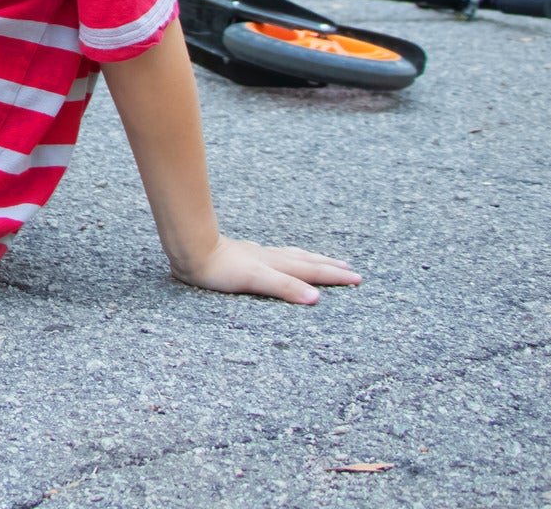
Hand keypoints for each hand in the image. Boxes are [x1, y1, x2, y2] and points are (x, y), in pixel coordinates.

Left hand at [171, 236, 361, 304]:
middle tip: (350, 269)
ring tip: (325, 261)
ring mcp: (259, 255)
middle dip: (330, 267)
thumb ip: (285, 287)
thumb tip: (316, 298)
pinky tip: (282, 258)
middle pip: (307, 261)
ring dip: (312, 260)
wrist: (192, 251)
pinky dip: (290, 258)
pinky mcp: (245, 256)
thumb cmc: (221, 269)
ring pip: (293, 256)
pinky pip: (277, 256)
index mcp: (277, 265)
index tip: (358, 279)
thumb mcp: (256, 280)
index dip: (335, 276)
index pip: (312, 271)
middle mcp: (271, 258)